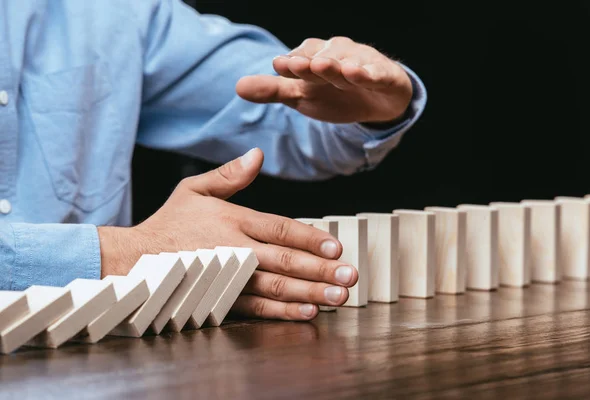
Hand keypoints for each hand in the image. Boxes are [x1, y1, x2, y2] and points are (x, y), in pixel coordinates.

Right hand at [98, 148, 357, 320]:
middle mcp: (235, 250)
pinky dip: (283, 312)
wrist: (135, 260)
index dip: (310, 239)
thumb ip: (229, 174)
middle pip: (285, 261)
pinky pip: (257, 309)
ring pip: (276, 288)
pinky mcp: (221, 300)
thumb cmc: (169, 224)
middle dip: (321, 270)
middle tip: (350, 277)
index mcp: (232, 221)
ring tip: (338, 298)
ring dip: (311, 293)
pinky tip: (307, 313)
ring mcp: (229, 279)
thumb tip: (257, 154)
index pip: (280, 228)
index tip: (336, 247)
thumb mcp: (193, 189)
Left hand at [235, 36, 412, 123]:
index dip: (291, 64)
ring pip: (348, 63)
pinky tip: (361, 75)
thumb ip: (272, 90)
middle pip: (322, 59)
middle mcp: (336, 54)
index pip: (300, 59)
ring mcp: (360, 62)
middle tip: (299, 66)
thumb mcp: (301, 94)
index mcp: (313, 57)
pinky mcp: (383, 74)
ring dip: (339, 66)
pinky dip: (369, 74)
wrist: (376, 99)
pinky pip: (376, 73)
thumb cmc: (334, 92)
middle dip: (312, 63)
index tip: (279, 67)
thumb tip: (238, 87)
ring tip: (331, 69)